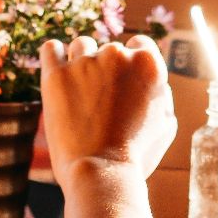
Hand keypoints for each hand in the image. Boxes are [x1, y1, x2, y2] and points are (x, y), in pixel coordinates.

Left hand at [40, 35, 176, 185]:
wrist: (100, 172)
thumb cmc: (137, 154)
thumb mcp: (165, 124)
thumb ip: (161, 93)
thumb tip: (154, 80)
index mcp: (148, 63)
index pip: (140, 45)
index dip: (133, 65)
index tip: (125, 83)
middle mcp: (117, 54)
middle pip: (111, 50)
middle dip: (108, 70)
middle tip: (104, 102)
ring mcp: (85, 62)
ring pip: (82, 46)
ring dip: (82, 61)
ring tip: (81, 92)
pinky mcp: (55, 74)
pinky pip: (51, 48)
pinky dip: (54, 56)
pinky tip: (58, 70)